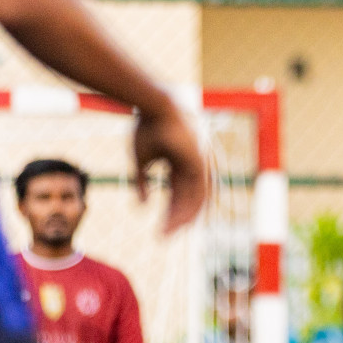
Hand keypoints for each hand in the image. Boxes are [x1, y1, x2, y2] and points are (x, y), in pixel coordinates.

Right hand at [133, 98, 206, 233]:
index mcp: (181, 164)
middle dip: (176, 221)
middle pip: (189, 201)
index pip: (179, 195)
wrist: (154, 104)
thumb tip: (141, 205)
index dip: (171, 212)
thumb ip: (141, 182)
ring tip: (167, 234)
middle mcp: (195, 167)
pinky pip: (199, 192)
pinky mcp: (203, 163)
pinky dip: (189, 208)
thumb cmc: (145, 126)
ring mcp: (201, 165)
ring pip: (195, 200)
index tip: (161, 228)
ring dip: (181, 219)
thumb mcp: (140, 158)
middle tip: (163, 238)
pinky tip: (177, 221)